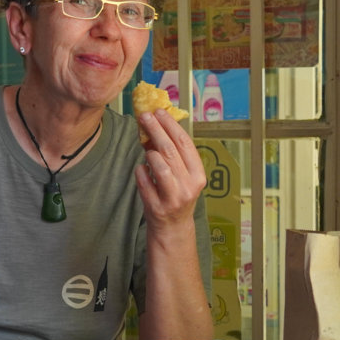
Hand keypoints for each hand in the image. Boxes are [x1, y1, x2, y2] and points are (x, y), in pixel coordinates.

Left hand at [134, 109, 205, 229]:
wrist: (173, 228)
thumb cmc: (176, 195)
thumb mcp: (182, 176)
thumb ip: (174, 155)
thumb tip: (156, 125)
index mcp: (198, 175)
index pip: (185, 144)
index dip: (171, 125)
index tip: (160, 111)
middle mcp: (188, 186)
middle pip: (170, 151)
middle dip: (155, 129)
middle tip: (144, 116)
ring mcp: (173, 198)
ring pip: (160, 165)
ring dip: (150, 153)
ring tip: (146, 149)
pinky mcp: (156, 207)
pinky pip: (144, 180)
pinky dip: (140, 171)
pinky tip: (141, 169)